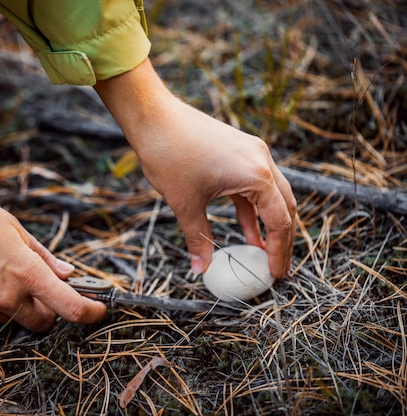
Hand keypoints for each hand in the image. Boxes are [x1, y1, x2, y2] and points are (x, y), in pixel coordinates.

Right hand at [0, 188, 106, 330]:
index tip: (99, 309)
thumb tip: (67, 273)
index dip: (91, 312)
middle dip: (54, 310)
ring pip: (18, 318)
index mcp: (25, 272)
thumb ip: (43, 255)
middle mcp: (7, 296)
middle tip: (50, 289)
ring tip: (12, 275)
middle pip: (45, 322)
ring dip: (26, 306)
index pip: (70, 307)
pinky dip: (1, 302)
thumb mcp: (13, 227)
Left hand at [95, 59, 295, 277]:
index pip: (279, 221)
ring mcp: (251, 152)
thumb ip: (198, 238)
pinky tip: (245, 230)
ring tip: (262, 252)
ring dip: (267, 223)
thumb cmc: (169, 155)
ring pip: (271, 194)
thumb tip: (201, 268)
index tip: (275, 275)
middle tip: (276, 267)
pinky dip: (251, 208)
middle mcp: (261, 160)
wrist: (154, 117)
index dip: (279, 251)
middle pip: (284, 206)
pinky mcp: (238, 150)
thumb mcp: (185, 203)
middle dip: (281, 238)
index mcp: (256, 175)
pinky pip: (253, 184)